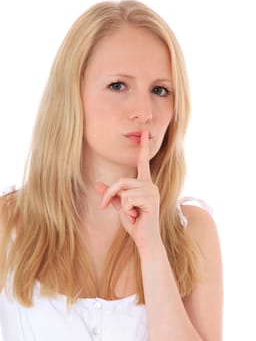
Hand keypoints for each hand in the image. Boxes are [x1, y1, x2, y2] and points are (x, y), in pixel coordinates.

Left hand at [95, 131, 160, 250]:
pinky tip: (137, 216)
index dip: (143, 148)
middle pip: (121, 180)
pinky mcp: (151, 199)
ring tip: (132, 215)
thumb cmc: (135, 223)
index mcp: (144, 184)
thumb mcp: (119, 207)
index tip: (145, 133)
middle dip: (111, 195)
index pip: (143, 162)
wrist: (145, 239)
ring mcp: (152, 191)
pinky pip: (127, 199)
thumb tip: (97, 184)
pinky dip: (126, 210)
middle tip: (110, 208)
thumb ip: (111, 195)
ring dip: (120, 205)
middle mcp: (150, 185)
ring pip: (123, 190)